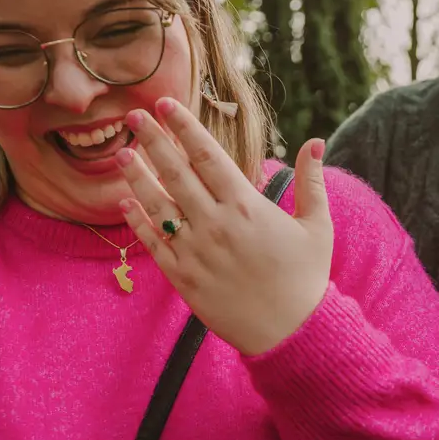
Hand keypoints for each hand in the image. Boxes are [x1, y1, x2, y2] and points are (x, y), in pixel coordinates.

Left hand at [117, 97, 332, 354]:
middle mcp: (216, 225)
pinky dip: (138, 221)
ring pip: (158, 206)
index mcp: (246, 207)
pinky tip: (125, 201)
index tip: (166, 106)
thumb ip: (311, 181)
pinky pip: (153, 244)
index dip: (185, 128)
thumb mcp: (317, 226)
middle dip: (154, 142)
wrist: (290, 333)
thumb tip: (315, 140)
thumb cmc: (305, 278)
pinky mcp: (183, 277)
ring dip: (137, 178)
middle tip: (134, 116)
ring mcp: (195, 251)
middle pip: (176, 174)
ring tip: (121, 154)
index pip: (207, 156)